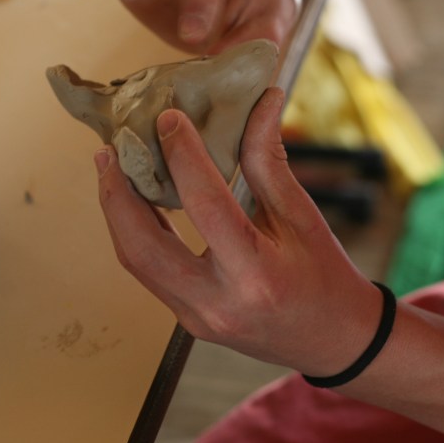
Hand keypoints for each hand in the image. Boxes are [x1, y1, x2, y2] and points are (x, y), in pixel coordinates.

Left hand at [92, 87, 379, 375]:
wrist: (335, 341)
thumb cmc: (325, 277)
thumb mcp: (303, 215)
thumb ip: (269, 159)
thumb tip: (261, 102)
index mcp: (256, 275)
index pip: (205, 205)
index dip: (182, 155)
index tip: (168, 118)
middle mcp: (218, 303)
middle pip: (142, 247)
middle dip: (116, 195)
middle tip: (108, 151)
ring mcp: (196, 318)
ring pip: (135, 263)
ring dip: (116, 214)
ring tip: (111, 170)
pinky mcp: (187, 320)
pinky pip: (148, 273)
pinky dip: (135, 234)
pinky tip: (133, 202)